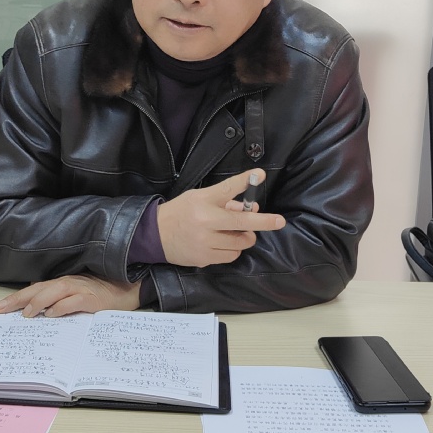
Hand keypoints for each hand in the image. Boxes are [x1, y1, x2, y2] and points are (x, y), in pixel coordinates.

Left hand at [0, 275, 141, 317]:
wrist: (130, 287)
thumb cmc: (104, 291)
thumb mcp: (79, 291)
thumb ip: (59, 294)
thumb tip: (36, 294)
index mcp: (65, 282)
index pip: (35, 289)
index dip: (17, 297)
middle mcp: (70, 283)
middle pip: (40, 289)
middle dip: (19, 299)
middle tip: (1, 310)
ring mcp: (82, 289)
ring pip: (55, 292)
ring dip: (39, 302)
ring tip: (26, 314)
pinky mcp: (94, 299)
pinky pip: (75, 301)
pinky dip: (63, 307)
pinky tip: (52, 314)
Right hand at [157, 168, 284, 267]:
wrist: (155, 234)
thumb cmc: (181, 212)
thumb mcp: (199, 198)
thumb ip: (224, 201)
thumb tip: (249, 208)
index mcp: (203, 202)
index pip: (227, 189)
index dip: (245, 181)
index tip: (260, 173)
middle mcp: (205, 222)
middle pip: (241, 222)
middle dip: (264, 222)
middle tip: (278, 221)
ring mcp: (205, 242)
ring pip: (240, 243)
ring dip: (244, 237)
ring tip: (236, 232)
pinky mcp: (204, 258)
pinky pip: (231, 256)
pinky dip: (233, 249)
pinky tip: (224, 243)